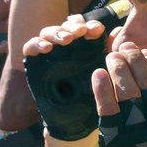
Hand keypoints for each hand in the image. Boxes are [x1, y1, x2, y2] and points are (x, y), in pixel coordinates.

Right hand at [23, 18, 108, 140]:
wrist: (73, 120)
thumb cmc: (91, 95)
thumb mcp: (102, 74)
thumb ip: (109, 53)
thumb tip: (117, 31)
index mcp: (83, 46)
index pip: (84, 28)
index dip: (89, 26)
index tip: (97, 30)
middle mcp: (65, 47)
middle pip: (65, 27)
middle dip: (73, 26)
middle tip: (80, 32)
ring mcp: (49, 53)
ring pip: (48, 33)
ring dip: (57, 32)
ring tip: (67, 39)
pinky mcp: (33, 62)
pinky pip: (30, 46)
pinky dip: (36, 43)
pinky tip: (47, 48)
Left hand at [93, 42, 146, 146]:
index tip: (144, 52)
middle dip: (135, 59)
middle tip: (124, 47)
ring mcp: (139, 133)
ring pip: (128, 92)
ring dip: (118, 69)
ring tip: (112, 56)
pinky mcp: (116, 141)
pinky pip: (108, 110)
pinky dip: (102, 89)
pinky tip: (98, 73)